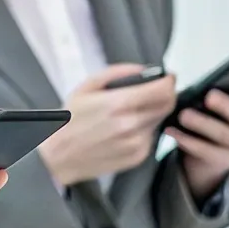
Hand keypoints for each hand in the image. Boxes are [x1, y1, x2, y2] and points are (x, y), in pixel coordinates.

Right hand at [39, 63, 177, 186]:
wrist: (60, 156)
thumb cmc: (70, 120)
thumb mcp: (86, 87)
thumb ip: (116, 73)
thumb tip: (144, 70)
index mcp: (119, 104)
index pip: (162, 89)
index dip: (168, 80)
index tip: (167, 77)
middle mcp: (132, 125)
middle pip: (167, 105)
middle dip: (165, 95)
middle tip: (154, 91)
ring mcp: (137, 143)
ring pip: (159, 120)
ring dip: (153, 112)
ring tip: (132, 111)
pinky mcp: (138, 156)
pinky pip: (151, 136)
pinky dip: (144, 129)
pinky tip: (126, 128)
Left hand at [170, 73, 228, 200]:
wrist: (204, 157)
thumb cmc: (209, 120)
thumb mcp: (211, 105)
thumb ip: (209, 93)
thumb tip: (179, 80)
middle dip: (225, 105)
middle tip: (209, 97)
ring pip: (222, 134)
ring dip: (201, 124)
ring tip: (183, 115)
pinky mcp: (223, 159)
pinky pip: (205, 150)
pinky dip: (187, 141)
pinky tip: (173, 132)